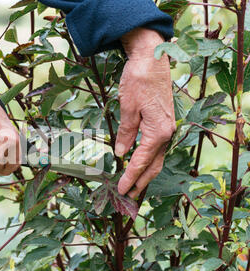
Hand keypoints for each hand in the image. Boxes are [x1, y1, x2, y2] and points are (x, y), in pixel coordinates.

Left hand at [116, 28, 175, 198]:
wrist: (152, 57)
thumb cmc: (138, 80)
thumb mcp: (128, 108)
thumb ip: (126, 133)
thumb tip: (122, 153)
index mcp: (158, 132)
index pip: (141, 162)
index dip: (130, 177)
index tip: (121, 189)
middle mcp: (166, 133)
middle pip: (154, 165)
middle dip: (141, 181)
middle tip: (129, 195)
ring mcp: (167, 127)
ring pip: (157, 157)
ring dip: (146, 172)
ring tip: (136, 184)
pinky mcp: (164, 121)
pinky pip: (157, 147)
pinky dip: (149, 158)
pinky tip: (142, 161)